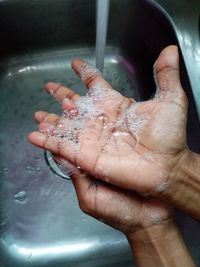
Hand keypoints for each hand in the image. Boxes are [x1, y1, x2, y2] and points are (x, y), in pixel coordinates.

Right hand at [29, 45, 187, 195]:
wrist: (166, 166)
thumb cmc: (170, 137)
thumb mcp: (171, 100)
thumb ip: (166, 74)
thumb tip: (169, 51)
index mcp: (115, 105)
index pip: (95, 84)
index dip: (84, 73)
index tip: (75, 65)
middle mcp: (100, 120)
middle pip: (75, 105)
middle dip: (61, 95)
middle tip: (50, 88)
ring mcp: (92, 138)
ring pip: (65, 126)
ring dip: (51, 121)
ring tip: (38, 117)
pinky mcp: (87, 156)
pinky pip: (62, 147)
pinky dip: (48, 142)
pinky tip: (35, 136)